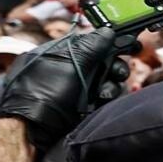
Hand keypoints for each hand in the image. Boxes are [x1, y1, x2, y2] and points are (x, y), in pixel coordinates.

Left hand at [0, 26, 130, 147]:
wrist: (33, 129)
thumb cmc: (43, 91)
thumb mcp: (67, 63)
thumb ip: (91, 46)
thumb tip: (108, 31)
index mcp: (58, 53)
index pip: (90, 42)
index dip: (109, 43)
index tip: (129, 44)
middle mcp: (67, 69)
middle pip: (102, 62)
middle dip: (114, 67)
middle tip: (118, 73)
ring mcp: (74, 88)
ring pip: (105, 81)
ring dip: (111, 85)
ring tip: (104, 93)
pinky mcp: (81, 106)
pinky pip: (102, 97)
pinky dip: (105, 98)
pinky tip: (101, 101)